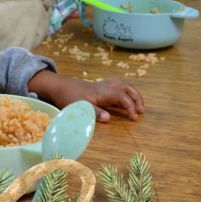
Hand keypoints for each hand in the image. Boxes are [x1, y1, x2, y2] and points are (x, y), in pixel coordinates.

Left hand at [28, 70, 143, 121]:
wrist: (59, 86)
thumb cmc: (68, 97)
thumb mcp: (79, 107)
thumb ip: (94, 113)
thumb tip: (109, 118)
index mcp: (102, 93)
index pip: (122, 97)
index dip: (130, 107)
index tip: (134, 118)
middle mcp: (105, 87)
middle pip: (127, 88)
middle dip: (137, 98)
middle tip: (142, 111)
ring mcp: (103, 85)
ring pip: (124, 84)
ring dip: (133, 93)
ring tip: (138, 104)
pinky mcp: (100, 85)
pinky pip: (118, 83)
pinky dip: (126, 89)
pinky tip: (127, 96)